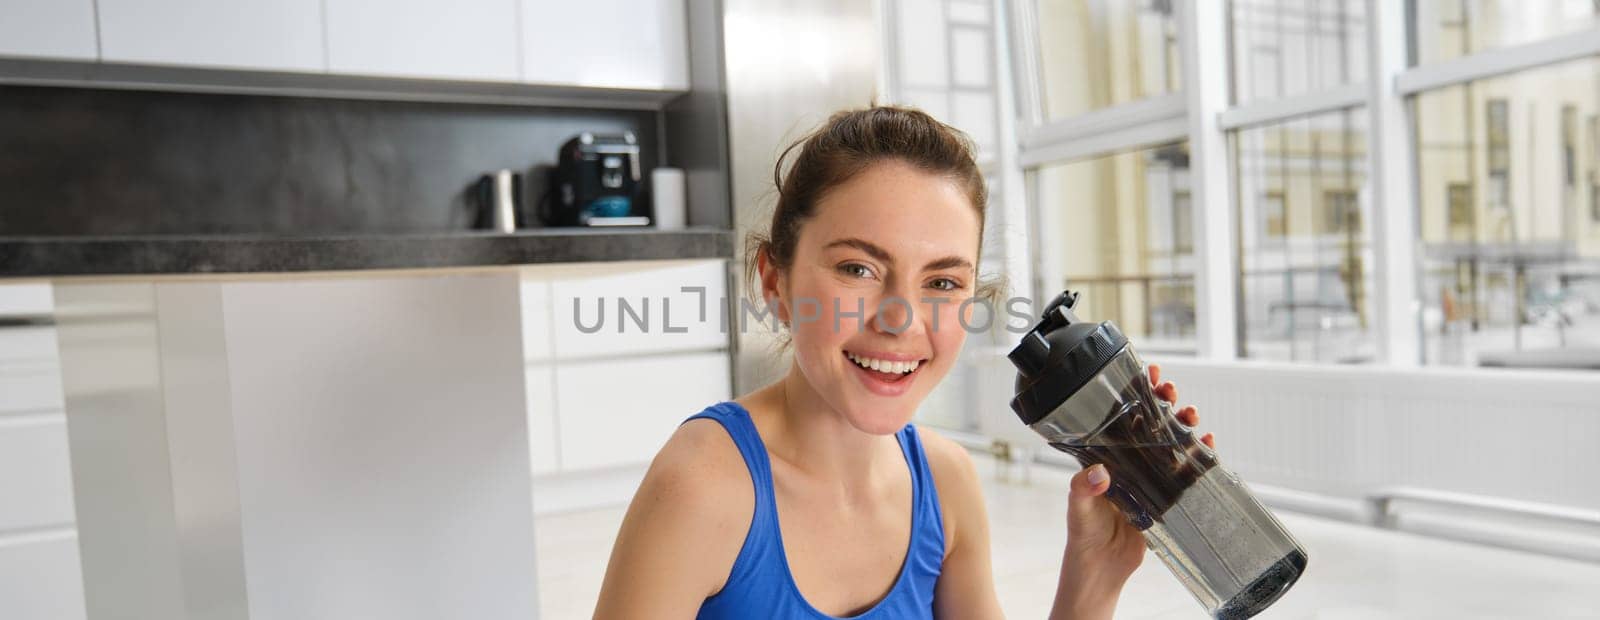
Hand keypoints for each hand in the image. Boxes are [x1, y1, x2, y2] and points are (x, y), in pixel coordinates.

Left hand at [1053, 364, 1208, 618]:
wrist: (1101, 568)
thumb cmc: (1082, 534)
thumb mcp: (1079, 508)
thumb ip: (1084, 489)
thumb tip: (1100, 473)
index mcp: (1104, 458)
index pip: (1119, 417)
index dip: (1132, 394)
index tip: (1145, 373)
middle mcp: (1127, 463)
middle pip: (1148, 423)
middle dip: (1161, 402)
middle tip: (1170, 389)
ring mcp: (1147, 478)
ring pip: (1169, 442)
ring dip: (1182, 424)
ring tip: (1191, 412)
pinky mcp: (1164, 496)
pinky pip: (1184, 470)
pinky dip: (1197, 455)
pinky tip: (1207, 444)